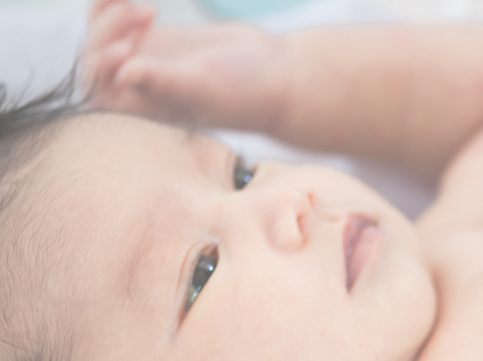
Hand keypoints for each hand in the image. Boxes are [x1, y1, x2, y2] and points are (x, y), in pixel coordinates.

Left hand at [82, 0, 286, 132]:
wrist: (275, 76)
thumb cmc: (245, 92)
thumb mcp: (204, 85)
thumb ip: (163, 82)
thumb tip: (124, 74)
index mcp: (145, 114)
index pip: (99, 91)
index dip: (100, 65)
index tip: (129, 47)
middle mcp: (138, 93)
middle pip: (94, 57)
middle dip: (109, 29)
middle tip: (148, 13)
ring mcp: (142, 65)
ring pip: (101, 33)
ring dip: (110, 11)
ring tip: (149, 9)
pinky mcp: (152, 42)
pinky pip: (116, 18)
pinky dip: (114, 1)